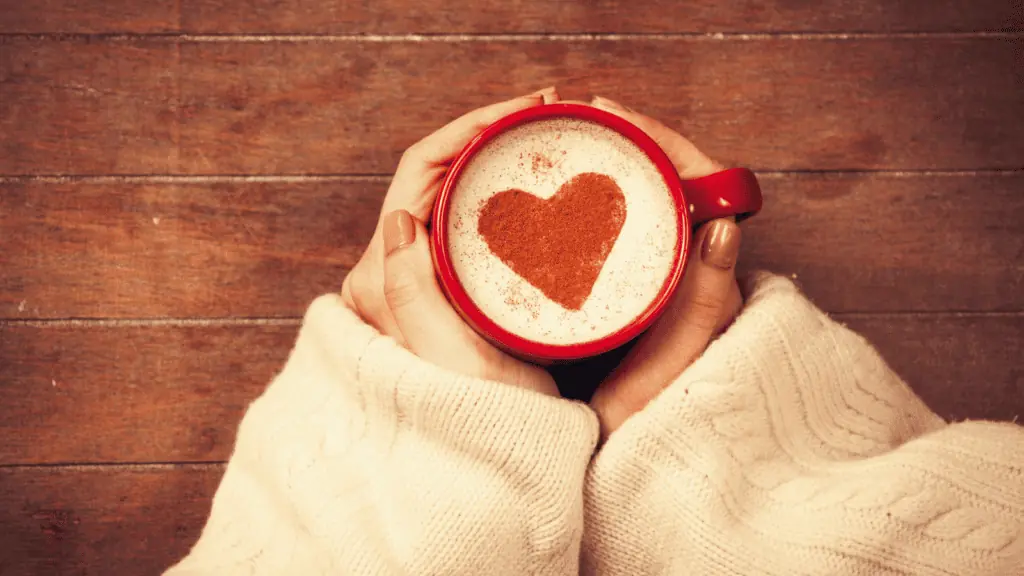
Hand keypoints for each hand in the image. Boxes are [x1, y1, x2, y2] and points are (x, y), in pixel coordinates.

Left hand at [341, 89, 560, 396]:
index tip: (531, 109)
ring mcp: (408, 285)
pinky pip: (459, 228)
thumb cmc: (483, 424)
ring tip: (544, 142)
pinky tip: (529, 191)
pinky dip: (493, 200)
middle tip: (550, 117)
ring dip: (490, 164)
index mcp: (381, 282)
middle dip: (487, 138)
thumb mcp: (451, 360)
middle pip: (432, 178)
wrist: (491, 474)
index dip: (473, 129)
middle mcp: (385, 277)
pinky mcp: (435, 296)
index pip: (420, 173)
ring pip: (446, 200)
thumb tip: (398, 219)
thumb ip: (410, 291)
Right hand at [588, 97, 744, 440]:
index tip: (610, 117)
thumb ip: (703, 306)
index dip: (656, 141)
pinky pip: (618, 239)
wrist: (643, 485)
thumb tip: (726, 226)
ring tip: (563, 150)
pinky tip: (556, 206)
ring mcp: (662, 288)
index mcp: (711, 282)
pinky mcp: (635, 303)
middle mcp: (693, 276)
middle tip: (573, 123)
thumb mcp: (674, 370)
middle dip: (624, 146)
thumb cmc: (659, 435)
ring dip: (606, 174)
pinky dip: (590, 212)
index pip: (698, 184)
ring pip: (640, 209)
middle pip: (667, 186)